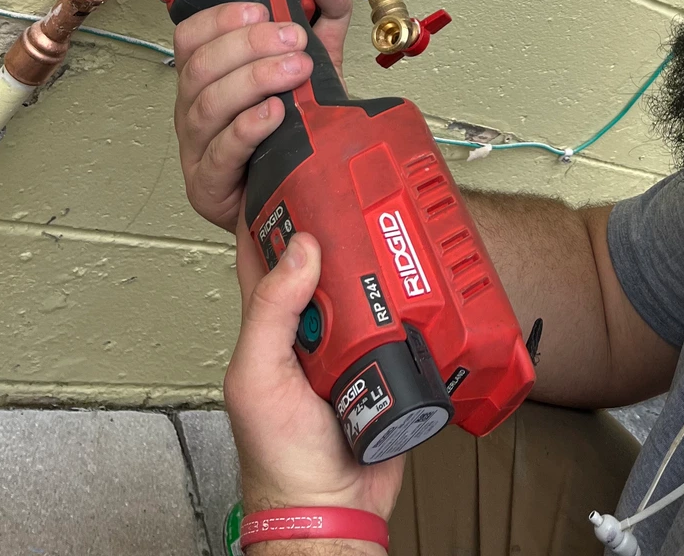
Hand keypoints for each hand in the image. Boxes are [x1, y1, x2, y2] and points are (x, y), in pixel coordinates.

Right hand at [173, 0, 352, 230]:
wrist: (301, 197)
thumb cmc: (295, 132)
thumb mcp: (312, 67)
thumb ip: (323, 19)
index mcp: (208, 77)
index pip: (190, 37)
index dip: (220, 18)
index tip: (262, 10)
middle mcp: (193, 109)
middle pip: (200, 67)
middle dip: (249, 45)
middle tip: (294, 39)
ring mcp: (197, 149)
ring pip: (208, 104)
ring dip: (254, 79)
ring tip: (295, 70)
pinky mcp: (210, 187)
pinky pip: (220, 152)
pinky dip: (247, 128)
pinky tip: (274, 113)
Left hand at [225, 222, 404, 527]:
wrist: (331, 511)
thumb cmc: (278, 459)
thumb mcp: (257, 377)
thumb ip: (270, 312)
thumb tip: (300, 248)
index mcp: (271, 323)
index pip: (270, 251)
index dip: (280, 210)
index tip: (302, 171)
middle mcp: (312, 326)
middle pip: (331, 259)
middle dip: (346, 227)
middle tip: (365, 192)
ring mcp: (352, 343)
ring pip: (371, 283)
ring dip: (385, 260)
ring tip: (399, 228)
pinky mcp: (388, 361)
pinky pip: (404, 319)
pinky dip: (416, 298)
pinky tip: (425, 278)